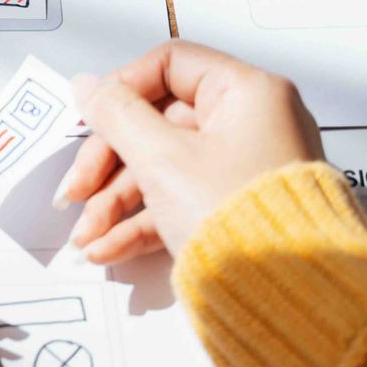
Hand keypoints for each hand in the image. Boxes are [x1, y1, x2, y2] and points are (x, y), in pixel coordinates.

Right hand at [56, 41, 322, 264]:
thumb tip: (88, 87)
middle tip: (76, 190)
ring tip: (88, 235)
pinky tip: (109, 247)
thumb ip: (116, 115)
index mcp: (248, 94)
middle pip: (157, 124)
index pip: (170, 65)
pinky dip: (141, 223)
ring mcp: (242, 170)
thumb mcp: (162, 158)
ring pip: (162, 169)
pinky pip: (179, 202)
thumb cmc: (243, 219)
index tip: (90, 118)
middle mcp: (251, 125)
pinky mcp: (234, 210)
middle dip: (107, 165)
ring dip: (115, 202)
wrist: (289, 301)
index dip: (121, 89)